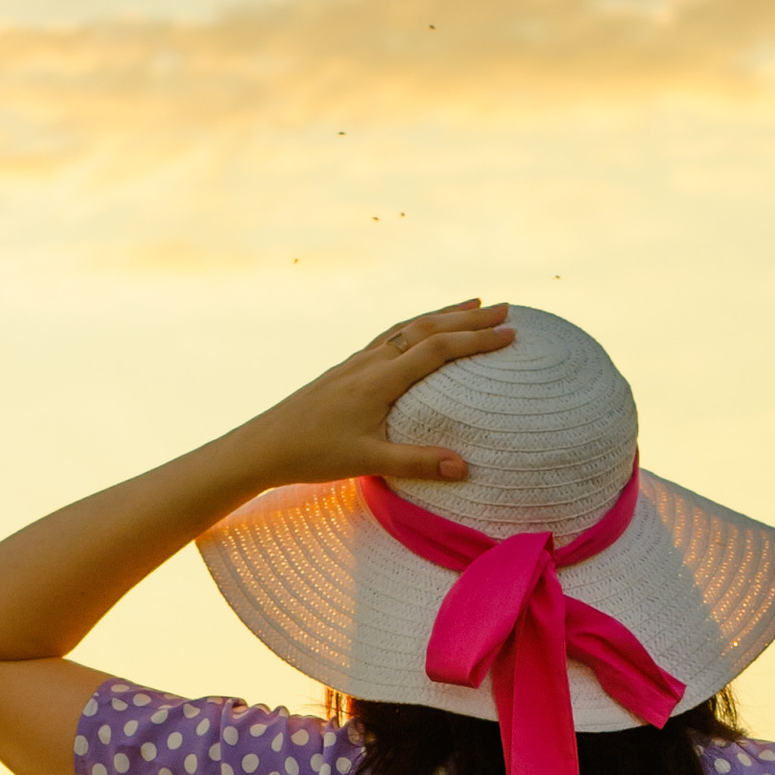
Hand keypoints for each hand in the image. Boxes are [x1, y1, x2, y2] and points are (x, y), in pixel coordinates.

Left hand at [225, 301, 514, 495]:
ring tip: (471, 306)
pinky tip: (420, 329)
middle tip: (505, 309)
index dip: (477, 341)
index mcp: (380, 379)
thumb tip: (465, 467)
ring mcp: (357, 362)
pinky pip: (389, 336)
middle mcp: (370, 362)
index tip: (511, 334)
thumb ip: (417, 462)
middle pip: (428, 329)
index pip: (438, 350)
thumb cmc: (313, 455)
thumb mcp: (368, 461)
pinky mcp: (346, 369)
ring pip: (408, 327)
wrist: (264, 445)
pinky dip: (415, 326)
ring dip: (443, 315)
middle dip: (469, 319)